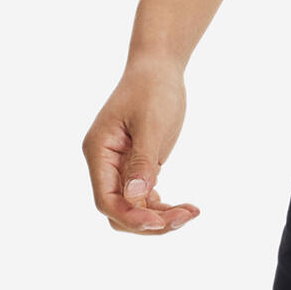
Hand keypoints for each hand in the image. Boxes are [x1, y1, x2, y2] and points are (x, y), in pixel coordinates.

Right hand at [83, 61, 198, 234]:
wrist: (158, 67)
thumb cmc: (153, 89)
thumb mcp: (151, 125)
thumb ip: (142, 162)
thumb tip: (135, 196)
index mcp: (99, 151)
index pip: (106, 199)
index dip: (131, 216)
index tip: (162, 222)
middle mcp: (104, 163)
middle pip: (118, 210)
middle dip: (149, 221)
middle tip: (186, 216)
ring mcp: (119, 166)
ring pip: (132, 208)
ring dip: (160, 217)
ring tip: (191, 212)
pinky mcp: (136, 167)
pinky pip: (144, 198)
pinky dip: (163, 206)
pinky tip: (187, 207)